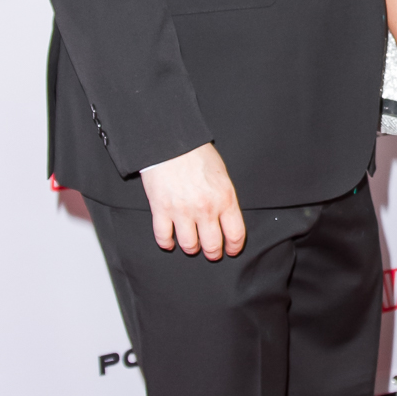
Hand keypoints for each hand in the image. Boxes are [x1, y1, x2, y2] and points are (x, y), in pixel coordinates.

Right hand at [140, 142, 245, 258]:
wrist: (171, 142)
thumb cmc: (197, 155)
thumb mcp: (222, 175)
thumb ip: (225, 199)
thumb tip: (226, 220)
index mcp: (225, 199)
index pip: (235, 234)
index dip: (234, 247)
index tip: (231, 250)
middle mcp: (205, 209)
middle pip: (212, 245)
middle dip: (213, 253)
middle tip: (211, 253)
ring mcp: (182, 211)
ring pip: (189, 246)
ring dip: (191, 248)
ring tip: (192, 245)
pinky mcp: (161, 210)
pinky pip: (163, 237)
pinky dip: (166, 243)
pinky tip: (170, 241)